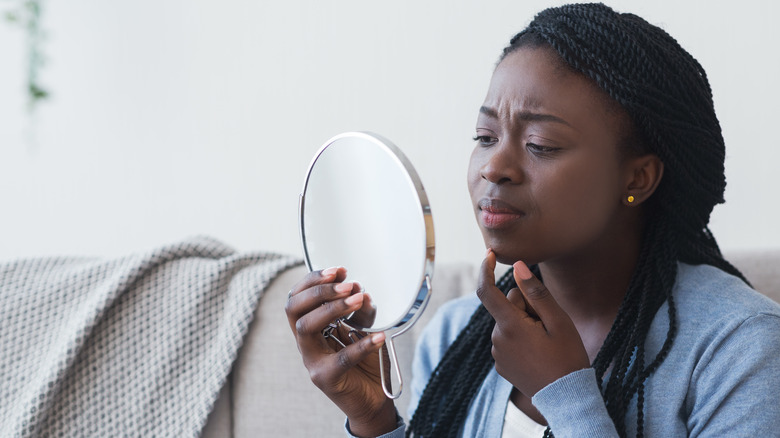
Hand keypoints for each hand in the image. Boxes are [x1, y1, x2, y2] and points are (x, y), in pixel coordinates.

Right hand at [284, 267, 396, 436]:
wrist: (372, 400)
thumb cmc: (365, 363)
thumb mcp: (365, 328)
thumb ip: (362, 311)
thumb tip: (362, 291)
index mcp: (311, 327)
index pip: (297, 297)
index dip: (313, 280)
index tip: (338, 270)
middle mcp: (306, 342)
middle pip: (294, 309)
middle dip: (320, 291)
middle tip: (348, 284)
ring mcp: (312, 361)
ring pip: (306, 328)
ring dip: (333, 308)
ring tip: (359, 299)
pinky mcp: (326, 378)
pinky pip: (341, 358)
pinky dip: (362, 344)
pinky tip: (379, 336)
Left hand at [476, 250, 589, 396]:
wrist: (567, 398)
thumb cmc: (568, 357)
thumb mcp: (558, 321)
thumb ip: (536, 292)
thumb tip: (518, 267)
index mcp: (510, 326)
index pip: (486, 291)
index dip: (486, 269)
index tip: (489, 254)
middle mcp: (497, 339)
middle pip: (506, 306)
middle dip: (525, 305)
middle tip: (548, 323)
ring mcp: (497, 353)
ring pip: (508, 323)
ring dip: (524, 324)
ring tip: (546, 342)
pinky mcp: (501, 364)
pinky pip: (508, 340)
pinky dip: (521, 339)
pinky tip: (539, 353)